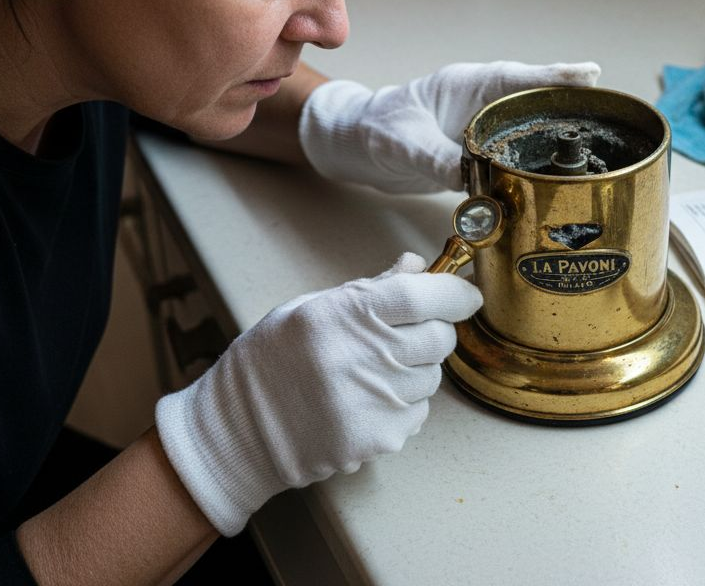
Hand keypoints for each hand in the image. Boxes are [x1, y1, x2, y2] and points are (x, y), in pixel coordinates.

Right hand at [154, 253, 481, 535]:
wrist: (237, 430)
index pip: (421, 295)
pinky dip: (403, 405)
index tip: (467, 293)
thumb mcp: (310, 309)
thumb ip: (369, 289)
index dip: (455, 292)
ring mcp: (371, 402)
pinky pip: (417, 413)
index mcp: (342, 315)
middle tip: (412, 333)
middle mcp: (360, 357)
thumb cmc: (271, 362)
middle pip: (438, 338)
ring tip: (373, 372)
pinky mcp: (376, 439)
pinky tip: (366, 401)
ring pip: (432, 378)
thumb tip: (417, 266)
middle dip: (437, 331)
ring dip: (416, 370)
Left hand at [298, 60, 600, 192]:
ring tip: (598, 150)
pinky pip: (517, 156)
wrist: (354, 147)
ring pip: (532, 130)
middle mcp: (482, 103)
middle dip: (572, 109)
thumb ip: (436, 158)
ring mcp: (484, 128)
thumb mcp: (402, 144)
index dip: (557, 77)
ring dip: (558, 140)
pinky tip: (559, 181)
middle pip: (537, 102)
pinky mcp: (482, 152)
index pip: (520, 77)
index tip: (591, 75)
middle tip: (610, 119)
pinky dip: (536, 166)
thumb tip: (472, 176)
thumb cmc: (373, 130)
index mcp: (468, 85)